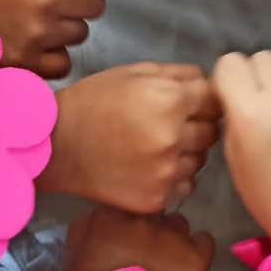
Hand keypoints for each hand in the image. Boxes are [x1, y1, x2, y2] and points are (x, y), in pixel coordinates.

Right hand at [44, 63, 218, 211]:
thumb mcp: (134, 72)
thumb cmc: (93, 102)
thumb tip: (209, 83)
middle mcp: (173, 137)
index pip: (214, 100)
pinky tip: (148, 166)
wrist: (56, 145)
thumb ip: (178, 75)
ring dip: (186, 152)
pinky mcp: (157, 197)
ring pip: (200, 160)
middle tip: (167, 124)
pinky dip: (173, 177)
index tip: (187, 103)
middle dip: (196, 125)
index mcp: (169, 100)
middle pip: (212, 131)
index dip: (201, 100)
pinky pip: (184, 185)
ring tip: (154, 145)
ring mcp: (166, 171)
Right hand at [64, 206, 214, 270]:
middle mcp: (142, 219)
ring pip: (179, 225)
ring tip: (167, 267)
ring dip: (173, 241)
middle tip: (145, 258)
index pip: (127, 206)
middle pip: (153, 214)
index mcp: (109, 217)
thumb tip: (105, 219)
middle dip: (151, 232)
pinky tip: (186, 270)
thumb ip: (88, 229)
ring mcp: (171, 236)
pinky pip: (204, 241)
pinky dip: (197, 252)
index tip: (126, 242)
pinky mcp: (195, 256)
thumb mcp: (74, 256)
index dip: (128, 225)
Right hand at [211, 52, 270, 247]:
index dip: (230, 78)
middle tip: (266, 102)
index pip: (231, 63)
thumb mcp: (235, 156)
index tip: (236, 94)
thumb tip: (237, 88)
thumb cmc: (270, 196)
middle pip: (263, 58)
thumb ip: (234, 114)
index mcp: (250, 114)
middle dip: (259, 77)